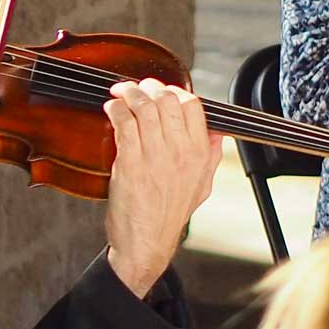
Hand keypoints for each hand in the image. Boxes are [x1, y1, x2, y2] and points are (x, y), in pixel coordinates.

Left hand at [103, 78, 222, 296]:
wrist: (147, 241)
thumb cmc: (170, 215)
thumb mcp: (203, 186)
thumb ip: (210, 157)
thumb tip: (217, 134)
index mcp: (199, 154)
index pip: (193, 105)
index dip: (176, 92)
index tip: (162, 93)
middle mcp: (179, 151)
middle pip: (168, 100)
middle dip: (149, 87)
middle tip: (137, 88)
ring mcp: (154, 155)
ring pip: (144, 107)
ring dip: (129, 93)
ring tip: (121, 93)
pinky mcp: (130, 162)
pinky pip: (124, 123)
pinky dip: (116, 109)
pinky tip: (111, 109)